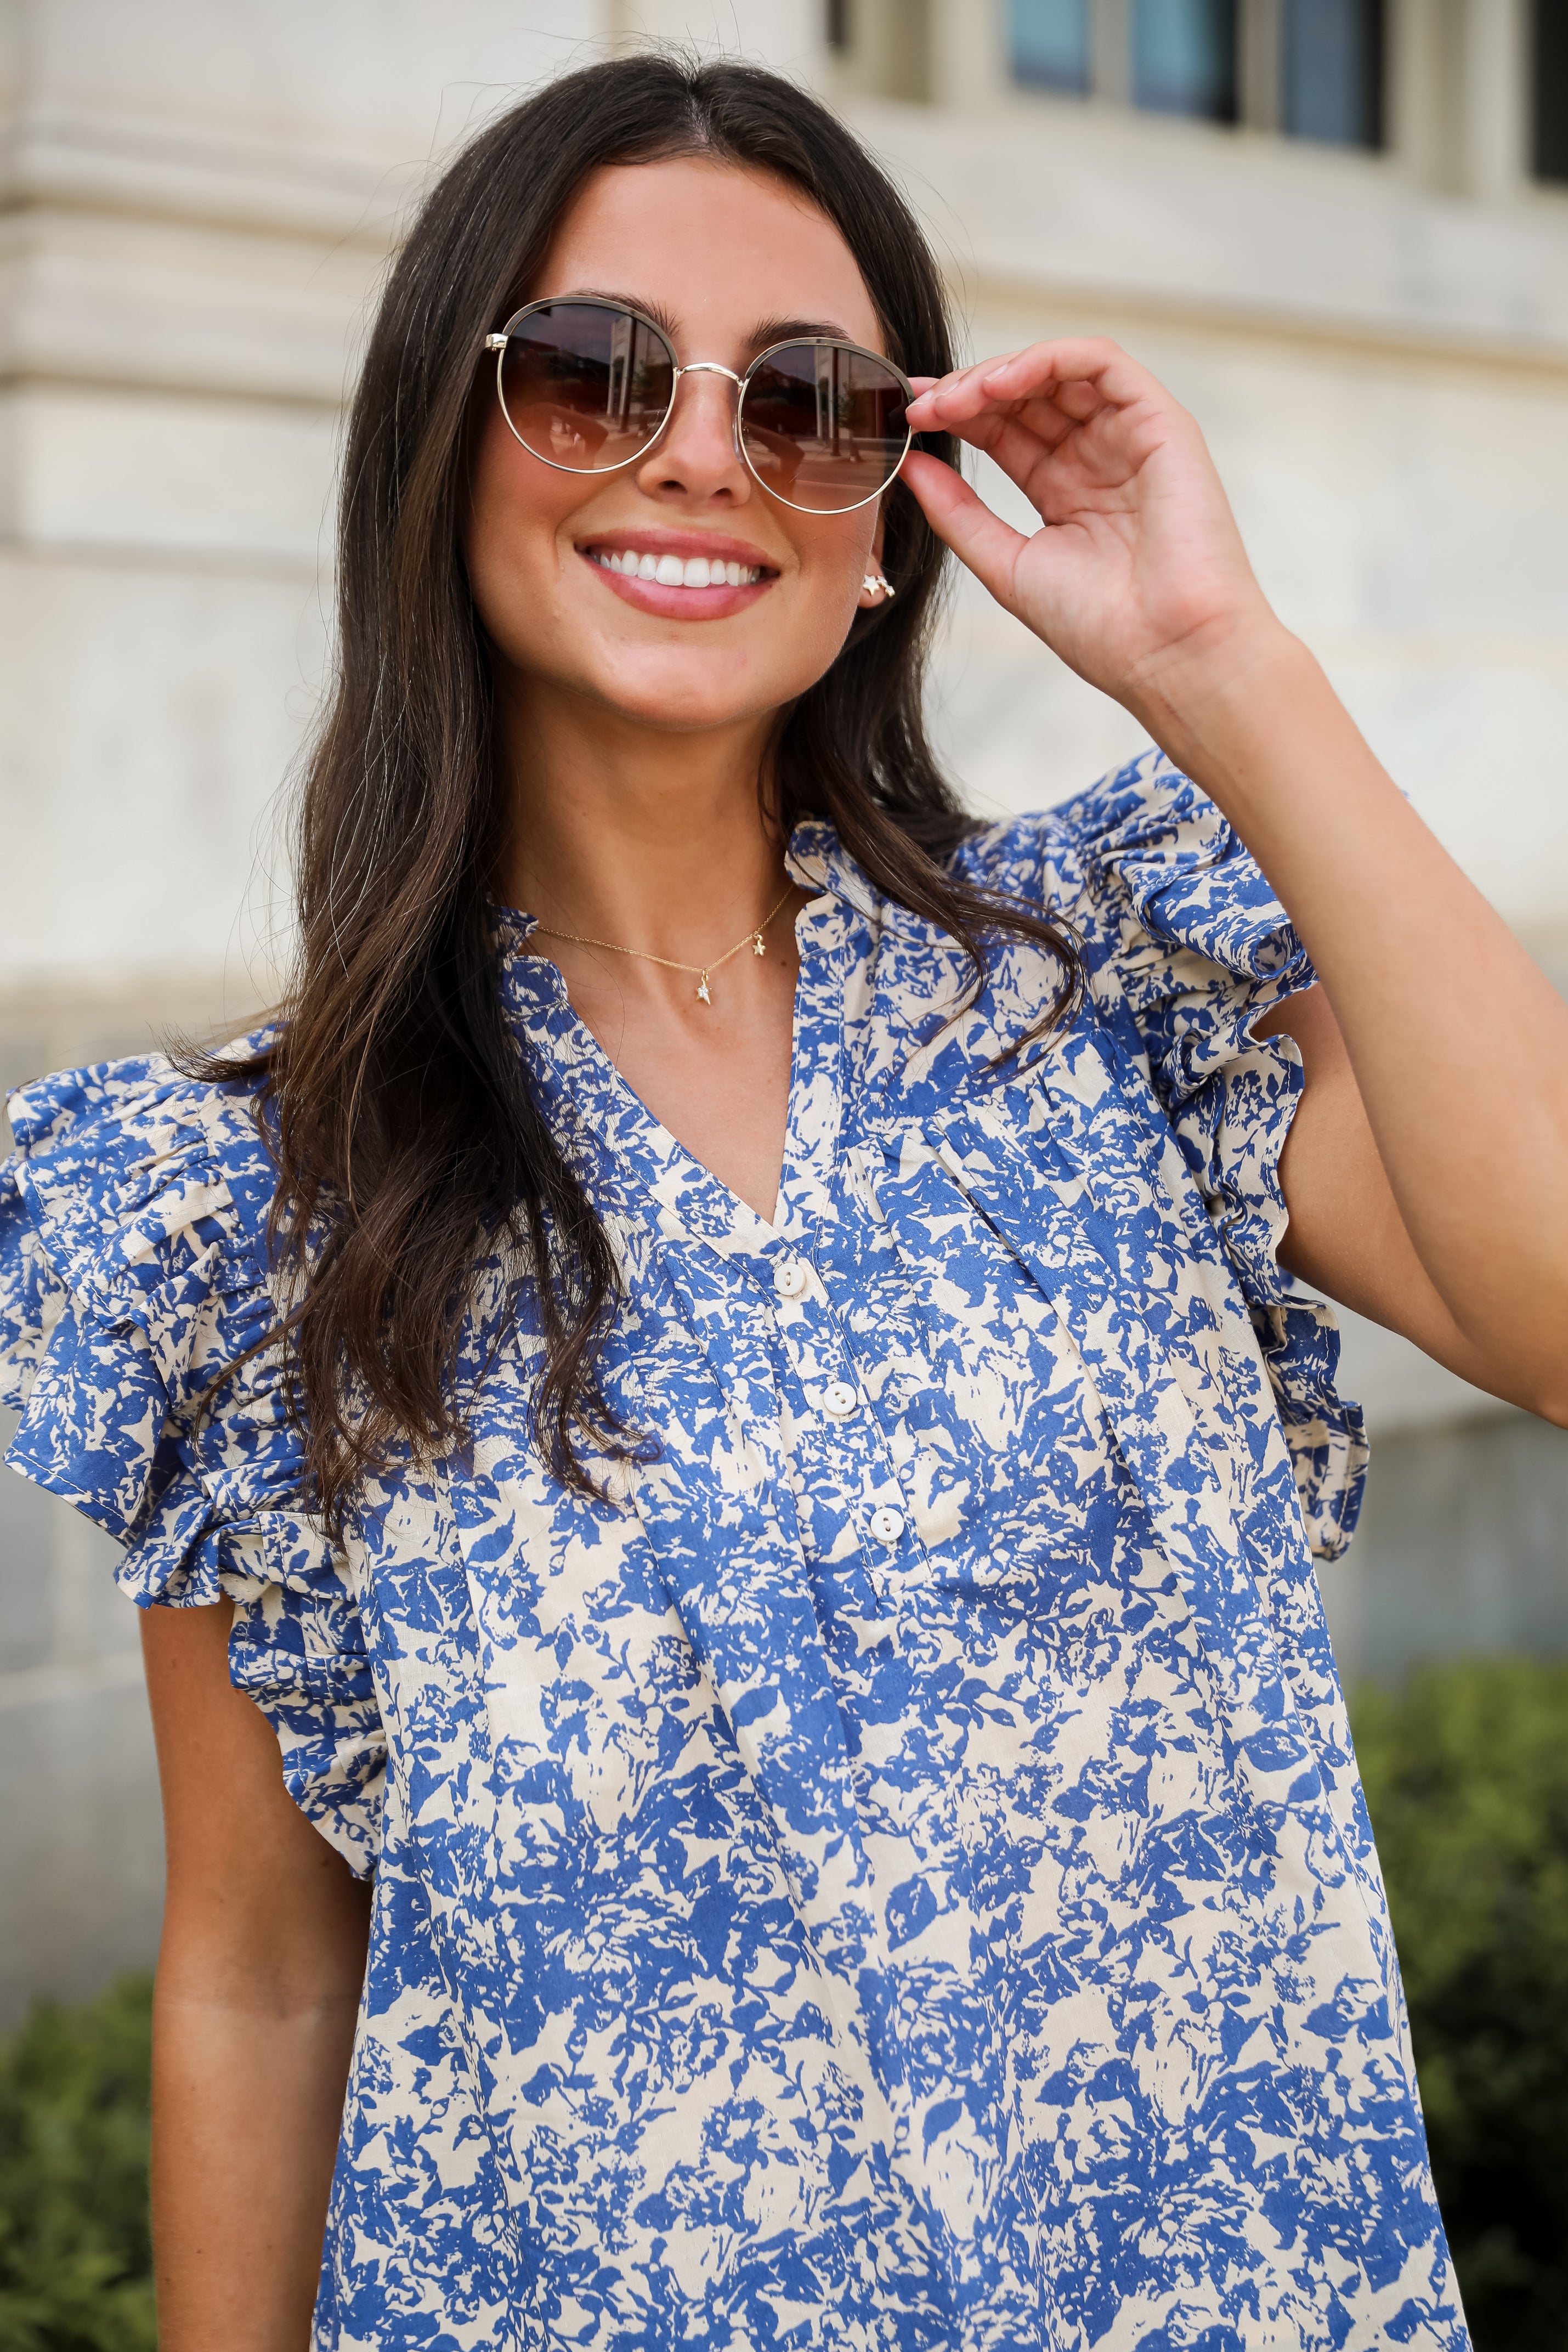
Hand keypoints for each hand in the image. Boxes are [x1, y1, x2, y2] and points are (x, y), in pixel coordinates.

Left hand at [902, 338, 1284, 726]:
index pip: (1004, 430)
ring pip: (1060, 371)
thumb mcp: (1005, 564)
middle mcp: (1097, 457)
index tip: (910, 420)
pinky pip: (1102, 363)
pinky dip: (1048, 359)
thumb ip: (957, 513)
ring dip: (1000, 374)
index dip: (956, 416)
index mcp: (1065, 491)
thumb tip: (909, 465)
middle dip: (969, 391)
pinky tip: (1002, 383)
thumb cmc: (1100, 628)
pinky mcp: (1161, 422)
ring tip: (956, 399)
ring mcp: (1130, 436)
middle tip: (923, 408)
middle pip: (1027, 396)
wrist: (1167, 653)